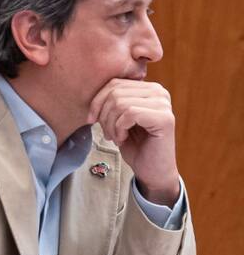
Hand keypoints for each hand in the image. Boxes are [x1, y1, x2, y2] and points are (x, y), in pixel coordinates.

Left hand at [88, 78, 179, 204]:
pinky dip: (119, 129)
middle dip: (103, 115)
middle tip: (106, 133)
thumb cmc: (135, 145)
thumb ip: (112, 102)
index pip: (114, 83)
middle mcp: (159, 92)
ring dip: (110, 124)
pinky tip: (122, 139)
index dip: (97, 101)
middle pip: (115, 92)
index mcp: (148, 89)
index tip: (91, 120)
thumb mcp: (117, 119)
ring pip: (120, 103)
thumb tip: (92, 92)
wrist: (152, 170)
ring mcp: (164, 104)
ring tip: (115, 137)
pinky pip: (129, 114)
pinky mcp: (164, 119)